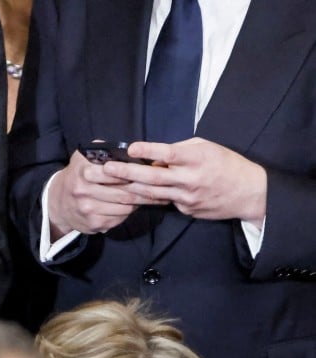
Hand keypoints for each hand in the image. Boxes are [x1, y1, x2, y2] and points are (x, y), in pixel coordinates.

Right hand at [47, 147, 163, 238]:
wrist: (58, 203)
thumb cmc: (76, 176)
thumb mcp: (82, 158)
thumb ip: (100, 150)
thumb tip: (124, 148)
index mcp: (83, 172)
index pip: (116, 173)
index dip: (135, 173)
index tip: (152, 172)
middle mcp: (85, 192)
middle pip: (124, 192)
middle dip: (145, 190)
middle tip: (163, 187)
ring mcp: (90, 210)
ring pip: (125, 206)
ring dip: (142, 203)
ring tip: (156, 196)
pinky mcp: (95, 224)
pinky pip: (121, 218)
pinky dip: (131, 212)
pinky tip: (138, 206)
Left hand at [104, 138, 266, 225]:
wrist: (251, 193)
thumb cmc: (227, 164)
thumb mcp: (206, 148)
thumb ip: (180, 150)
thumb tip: (155, 153)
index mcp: (197, 159)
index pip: (168, 153)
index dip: (148, 150)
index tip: (130, 148)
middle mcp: (191, 179)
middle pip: (153, 177)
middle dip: (127, 172)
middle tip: (106, 168)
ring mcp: (189, 198)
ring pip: (154, 193)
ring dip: (130, 187)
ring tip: (110, 181)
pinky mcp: (188, 210)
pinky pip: (165, 202)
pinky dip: (149, 197)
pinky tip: (134, 191)